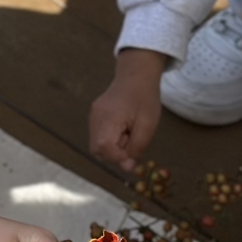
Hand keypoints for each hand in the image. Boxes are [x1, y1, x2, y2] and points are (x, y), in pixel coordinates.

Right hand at [88, 49, 166, 170]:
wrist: (137, 74)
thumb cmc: (145, 97)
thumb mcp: (148, 125)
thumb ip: (137, 148)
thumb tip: (127, 168)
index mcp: (108, 118)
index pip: (104, 149)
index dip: (119, 156)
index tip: (133, 151)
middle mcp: (95, 119)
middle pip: (98, 150)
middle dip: (116, 152)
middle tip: (132, 139)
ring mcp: (92, 117)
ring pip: (98, 145)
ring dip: (114, 146)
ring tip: (128, 132)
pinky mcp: (94, 116)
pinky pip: (99, 136)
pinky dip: (111, 139)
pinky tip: (123, 127)